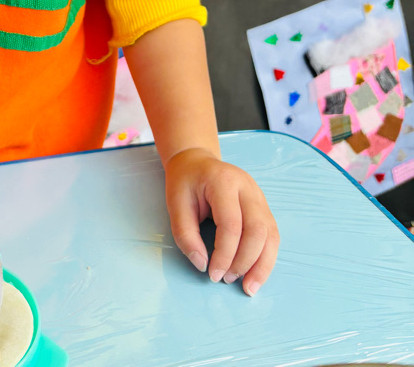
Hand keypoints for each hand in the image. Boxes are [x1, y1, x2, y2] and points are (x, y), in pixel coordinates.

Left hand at [164, 147, 278, 295]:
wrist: (197, 161)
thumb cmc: (185, 183)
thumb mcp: (175, 204)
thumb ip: (186, 235)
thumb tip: (202, 265)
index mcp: (224, 182)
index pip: (231, 224)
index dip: (224, 254)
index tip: (212, 274)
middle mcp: (248, 187)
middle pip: (257, 230)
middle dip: (245, 261)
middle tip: (227, 279)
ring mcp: (259, 196)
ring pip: (271, 235)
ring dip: (262, 265)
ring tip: (248, 287)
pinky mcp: (263, 207)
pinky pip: (272, 235)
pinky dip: (266, 258)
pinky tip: (256, 274)